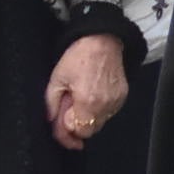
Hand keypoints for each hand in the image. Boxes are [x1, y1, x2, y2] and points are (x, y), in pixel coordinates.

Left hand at [44, 33, 128, 149]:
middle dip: (76, 123)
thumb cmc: (79, 56)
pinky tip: (91, 94)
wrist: (102, 41)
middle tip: (68, 108)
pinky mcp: (122, 96)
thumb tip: (51, 120)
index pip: (79, 132)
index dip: (67, 132)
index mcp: (87, 102)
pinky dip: (98, 109)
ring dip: (87, 116)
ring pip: (99, 122)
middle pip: (89, 130)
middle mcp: (105, 105)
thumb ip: (52, 103)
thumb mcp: (57, 78)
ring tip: (80, 97)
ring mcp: (116, 101)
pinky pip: (108, 112)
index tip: (60, 129)